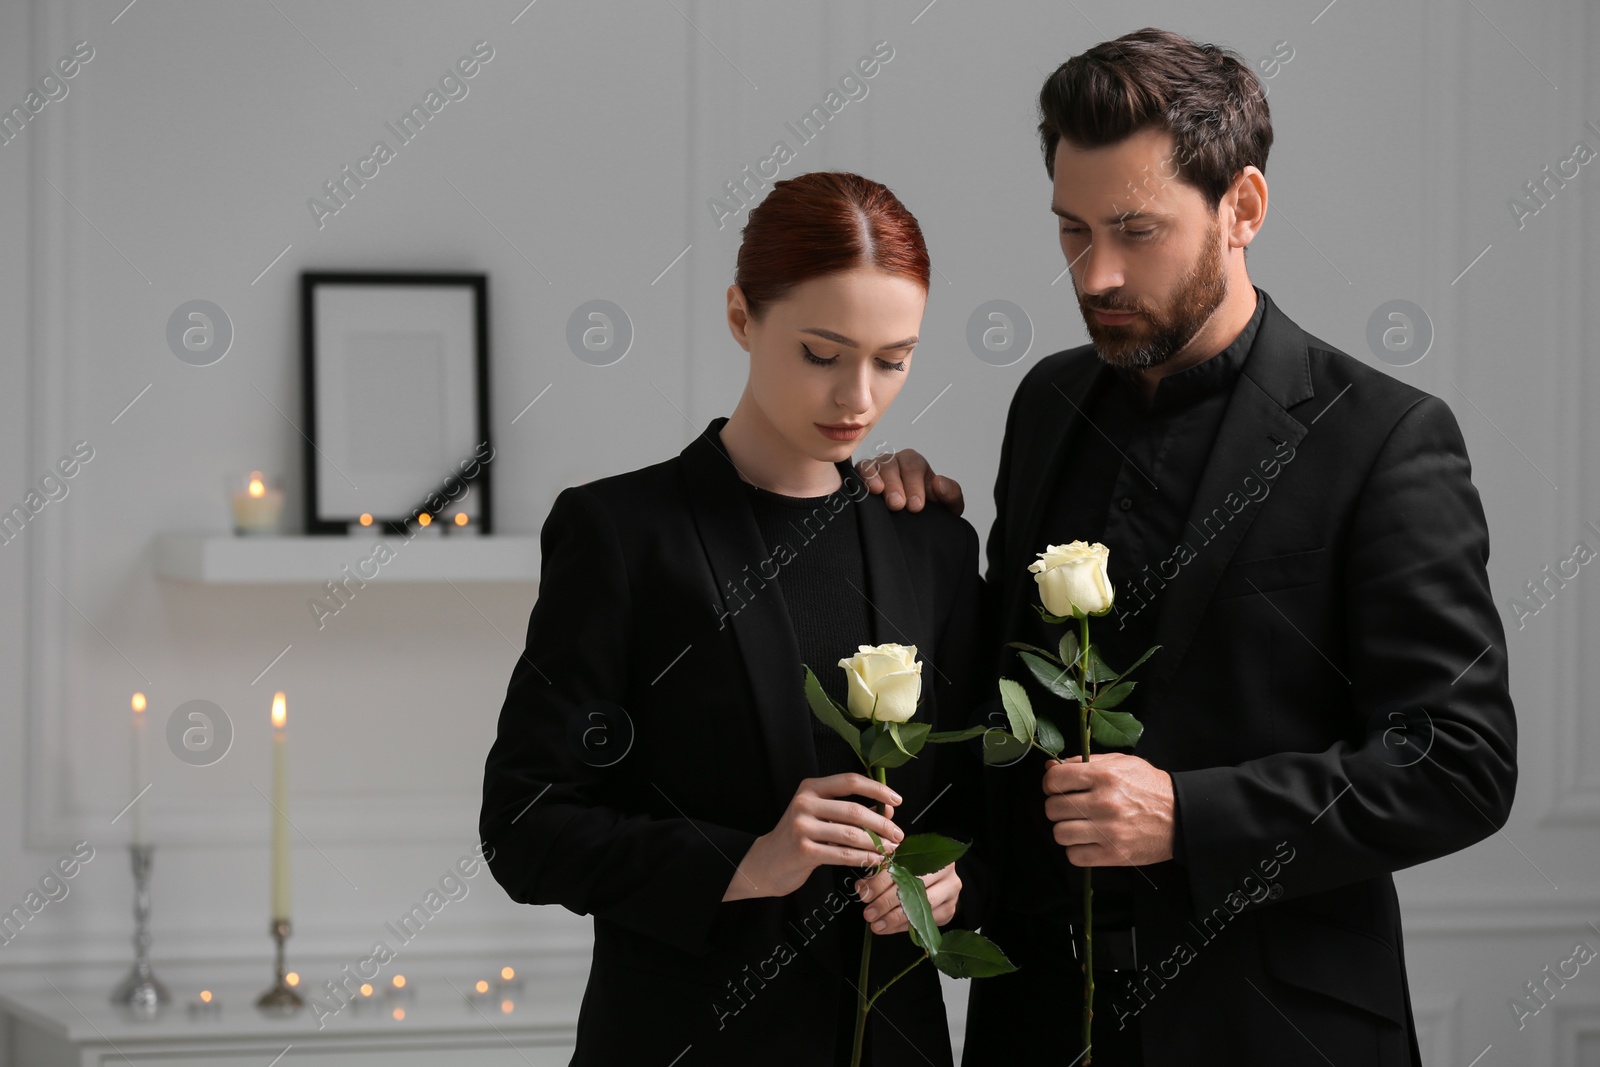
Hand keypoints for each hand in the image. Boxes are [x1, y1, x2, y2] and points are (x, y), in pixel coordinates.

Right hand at [724, 774, 902, 900]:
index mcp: (811, 787)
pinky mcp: (803, 850)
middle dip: (882, 824)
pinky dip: (863, 858)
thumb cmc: (801, 837)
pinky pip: (842, 854)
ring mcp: (802, 826)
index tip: (897, 800)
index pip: (850, 781)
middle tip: (898, 835)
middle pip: (854, 810)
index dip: (877, 789)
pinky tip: (874, 861)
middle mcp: (804, 803)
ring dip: (876, 843)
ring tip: (890, 849)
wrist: (767, 862)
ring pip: (850, 834)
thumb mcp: (820, 815)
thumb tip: (888, 810)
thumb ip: (848, 810)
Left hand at [854, 862, 961, 935]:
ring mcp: (950, 892)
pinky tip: (889, 928)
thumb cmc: (915, 870)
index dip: (880, 882)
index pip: (902, 867)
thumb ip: (882, 872)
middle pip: (913, 888)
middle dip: (886, 902)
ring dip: (895, 918)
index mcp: (930, 852)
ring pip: (921, 907)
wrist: (940, 880)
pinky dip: (905, 926)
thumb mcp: (900, 864)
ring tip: (877, 924)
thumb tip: (861, 887)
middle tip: (869, 913)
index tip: (864, 893)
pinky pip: (926, 922)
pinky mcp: (950, 910)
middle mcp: (945, 872)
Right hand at [855, 448, 964, 515]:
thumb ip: (951, 494)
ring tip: (877, 492)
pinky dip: (857, 479)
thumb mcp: (947, 507)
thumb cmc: (928, 511)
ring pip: (871, 467)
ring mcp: (874, 471)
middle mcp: (893, 463)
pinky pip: (855, 474)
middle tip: (897, 504)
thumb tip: (939, 483)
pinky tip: (860, 490)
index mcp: (914, 464)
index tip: (916, 506)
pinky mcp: (859, 481)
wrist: (912, 525)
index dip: (914, 484)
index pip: (913, 466)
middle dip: (895, 484)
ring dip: (874, 479)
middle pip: (890, 464)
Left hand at [1043, 752, 1174, 866]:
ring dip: (1066, 830)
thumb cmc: (1149, 786)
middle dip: (1058, 807)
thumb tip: (1050, 768)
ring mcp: (1108, 831)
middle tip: (1071, 807)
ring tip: (1080, 825)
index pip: (1055, 781)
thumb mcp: (1121, 762)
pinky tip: (1088, 841)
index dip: (1051, 784)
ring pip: (1060, 834)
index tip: (1058, 788)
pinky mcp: (1114, 855)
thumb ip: (1083, 762)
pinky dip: (1077, 850)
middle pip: (1053, 809)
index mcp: (1104, 776)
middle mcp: (1104, 803)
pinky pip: (1074, 856)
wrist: (1182, 815)